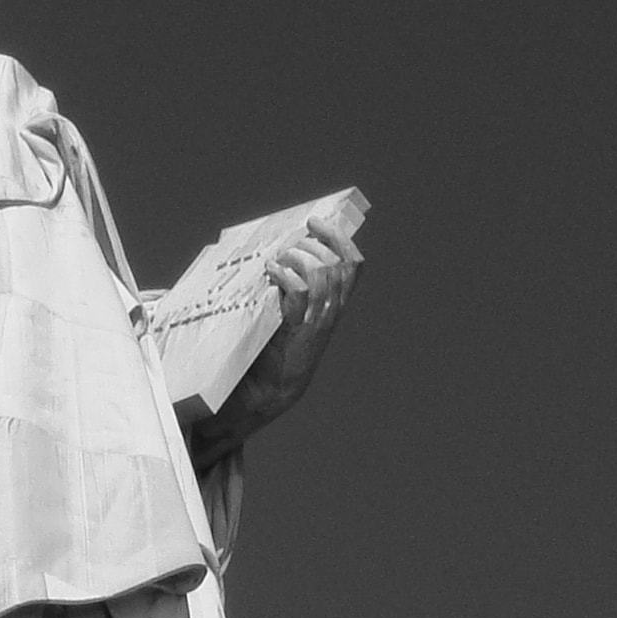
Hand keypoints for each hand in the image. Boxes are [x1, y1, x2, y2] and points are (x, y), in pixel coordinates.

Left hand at [182, 208, 362, 467]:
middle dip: (313, 245)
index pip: (354, 266)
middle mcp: (330, 315)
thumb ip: (286, 293)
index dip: (340, 239)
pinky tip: (270, 273)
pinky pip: (300, 292)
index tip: (316, 222)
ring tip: (276, 261)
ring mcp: (315, 323)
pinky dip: (285, 275)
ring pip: (322, 274)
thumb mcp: (286, 319)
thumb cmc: (266, 353)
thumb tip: (269, 255)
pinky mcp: (295, 330)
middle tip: (288, 245)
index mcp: (332, 309)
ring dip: (297, 258)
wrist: (262, 395)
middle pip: (339, 265)